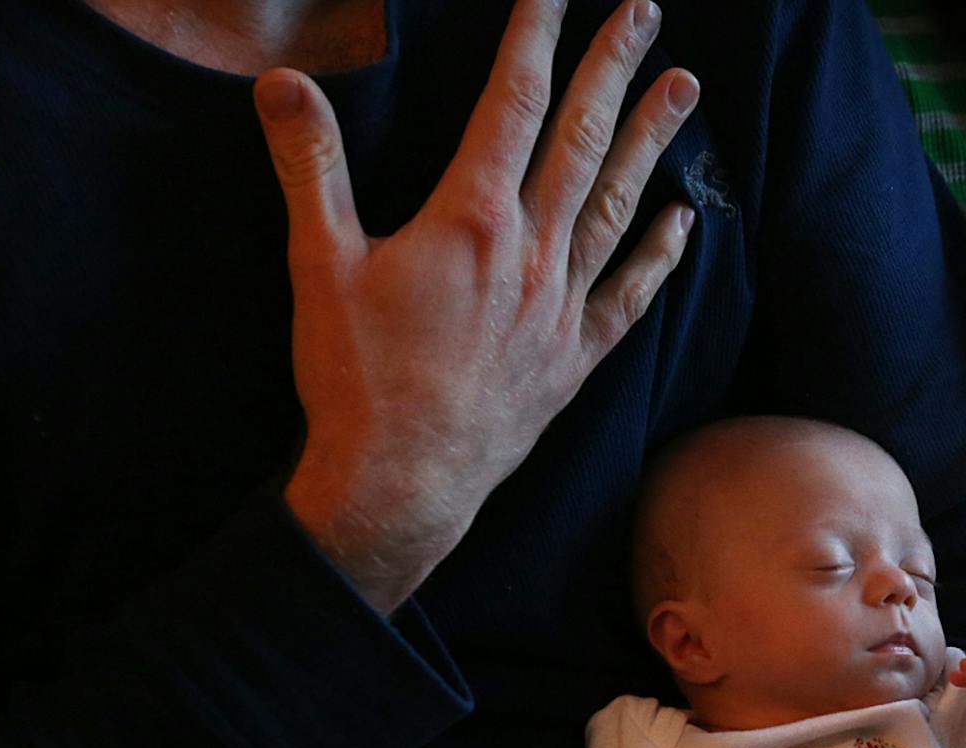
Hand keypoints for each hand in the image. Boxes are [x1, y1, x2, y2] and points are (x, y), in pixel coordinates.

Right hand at [256, 0, 697, 611]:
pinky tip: (682, 218)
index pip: (512, 102)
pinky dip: (658, 253)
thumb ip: (310, 165)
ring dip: (651, 140)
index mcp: (471, 219)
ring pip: (616, 203)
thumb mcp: (317, 263)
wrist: (402, 481)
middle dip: (612, 65)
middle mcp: (530, 253)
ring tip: (683, 86)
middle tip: (645, 10)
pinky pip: (629, 296)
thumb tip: (282, 81)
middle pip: (581, 138)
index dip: (535, 35)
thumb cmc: (355, 376)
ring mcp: (560, 306)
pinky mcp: (573, 357)